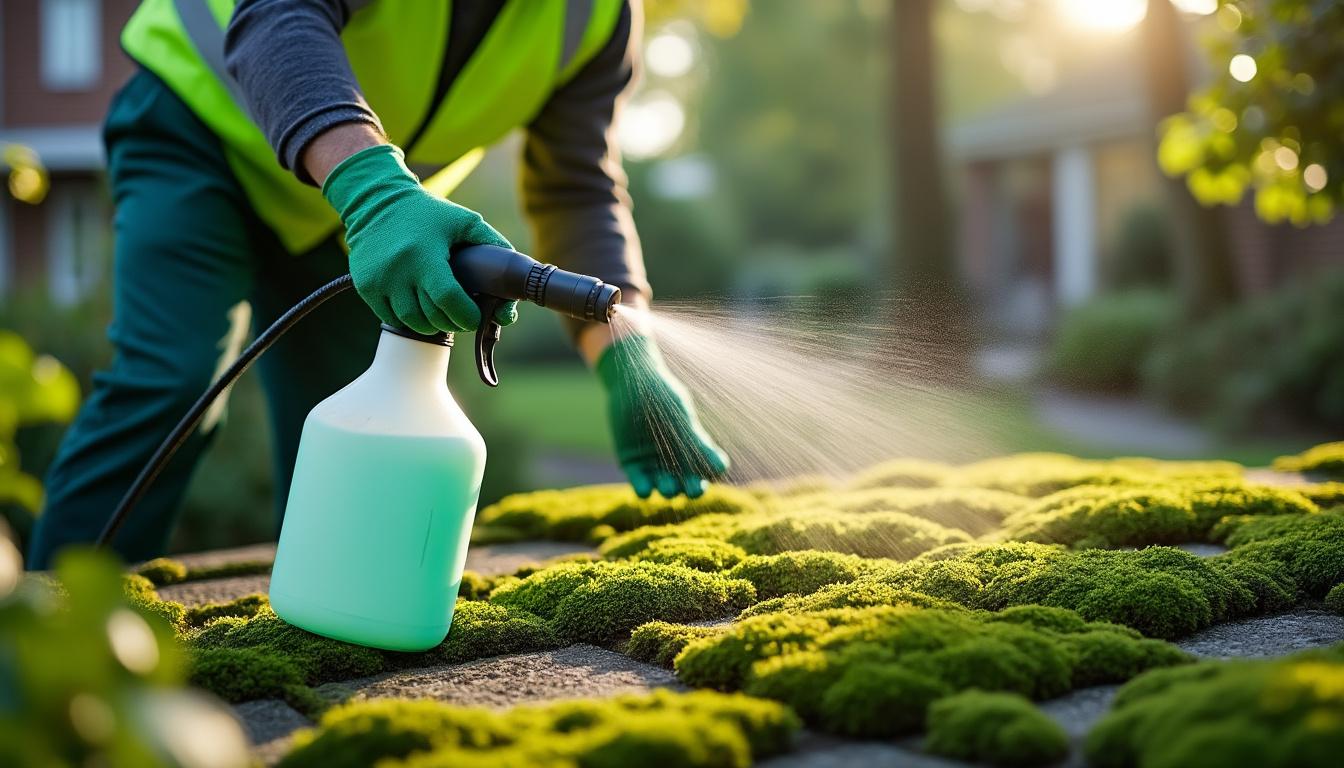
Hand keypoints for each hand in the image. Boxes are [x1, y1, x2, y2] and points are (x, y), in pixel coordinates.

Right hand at [321, 143, 517, 333]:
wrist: (376, 202)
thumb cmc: (427, 213)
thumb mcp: (464, 220)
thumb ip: (492, 242)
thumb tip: (513, 274)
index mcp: (425, 255)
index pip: (449, 301)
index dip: (467, 316)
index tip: (475, 317)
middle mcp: (399, 271)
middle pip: (432, 317)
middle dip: (453, 322)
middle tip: (462, 316)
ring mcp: (379, 282)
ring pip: (412, 322)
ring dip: (431, 324)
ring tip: (442, 312)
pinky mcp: (366, 288)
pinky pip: (392, 318)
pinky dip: (409, 319)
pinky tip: (420, 306)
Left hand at [596, 335, 728, 498]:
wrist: (630, 381)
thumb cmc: (661, 396)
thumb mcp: (680, 418)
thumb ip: (695, 443)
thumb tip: (720, 468)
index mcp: (693, 446)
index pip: (707, 467)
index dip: (711, 472)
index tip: (713, 471)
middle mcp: (676, 459)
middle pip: (688, 482)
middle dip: (692, 488)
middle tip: (693, 490)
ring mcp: (654, 463)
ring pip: (665, 486)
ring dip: (668, 489)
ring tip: (667, 486)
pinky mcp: (633, 464)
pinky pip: (640, 483)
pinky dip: (643, 489)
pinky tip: (645, 489)